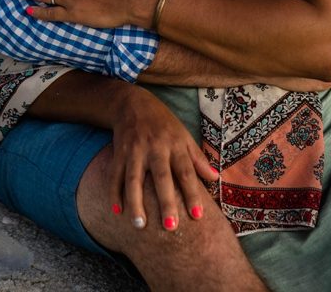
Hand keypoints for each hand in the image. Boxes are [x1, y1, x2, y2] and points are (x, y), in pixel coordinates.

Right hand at [108, 87, 216, 230]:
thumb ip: (198, 158)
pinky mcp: (119, 152)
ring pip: (134, 179)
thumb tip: (216, 178)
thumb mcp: (184, 135)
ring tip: (140, 225)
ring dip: (136, 203)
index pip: (186, 171)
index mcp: (175, 145)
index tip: (198, 216)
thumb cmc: (163, 124)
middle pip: (161, 177)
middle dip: (166, 201)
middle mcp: (155, 148)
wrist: (133, 103)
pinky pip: (115, 175)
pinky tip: (116, 211)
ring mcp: (135, 150)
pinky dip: (114, 193)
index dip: (192, 193)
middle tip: (170, 227)